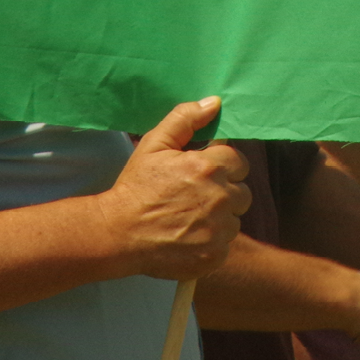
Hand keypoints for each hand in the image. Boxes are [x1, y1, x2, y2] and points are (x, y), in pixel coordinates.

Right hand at [104, 97, 250, 280]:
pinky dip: (212, 241)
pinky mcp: (214, 256)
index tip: (203, 173)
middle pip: (242, 192)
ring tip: (191, 217)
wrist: (118, 233)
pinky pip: (225, 244)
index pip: (238, 161)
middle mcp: (219, 198)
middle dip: (224, 191)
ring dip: (220, 218)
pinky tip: (189, 237)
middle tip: (197, 195)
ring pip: (235, 219)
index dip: (221, 165)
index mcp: (209, 167)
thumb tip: (214, 103)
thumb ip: (186, 118)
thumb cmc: (137, 186)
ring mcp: (218, 230)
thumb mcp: (155, 144)